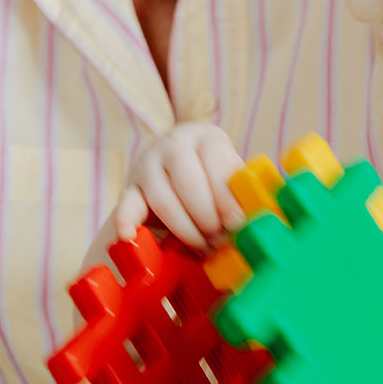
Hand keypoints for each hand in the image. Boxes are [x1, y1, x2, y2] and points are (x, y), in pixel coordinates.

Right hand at [112, 123, 244, 250]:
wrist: (177, 171)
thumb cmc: (214, 180)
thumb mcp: (230, 177)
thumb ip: (240, 193)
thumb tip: (257, 220)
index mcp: (206, 137)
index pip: (216, 162)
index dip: (227, 197)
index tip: (236, 224)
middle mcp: (173, 143)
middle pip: (188, 181)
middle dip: (206, 217)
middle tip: (219, 240)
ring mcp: (147, 164)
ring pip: (162, 198)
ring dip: (185, 229)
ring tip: (202, 247)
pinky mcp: (129, 187)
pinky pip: (125, 205)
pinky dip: (125, 221)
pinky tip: (128, 236)